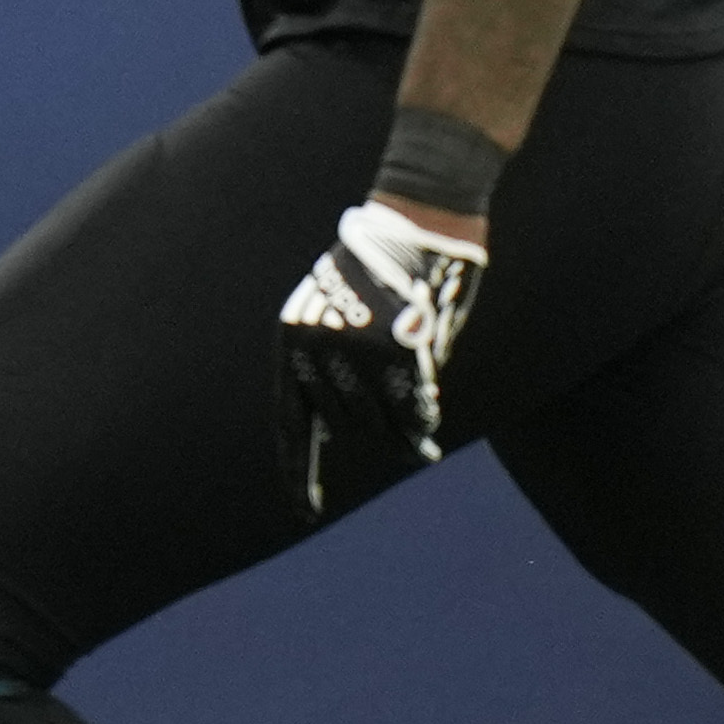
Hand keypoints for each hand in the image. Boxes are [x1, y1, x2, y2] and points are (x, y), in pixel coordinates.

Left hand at [275, 197, 482, 516]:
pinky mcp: (395, 349)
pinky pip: (411, 408)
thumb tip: (365, 432)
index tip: (305, 510)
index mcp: (292, 337)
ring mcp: (354, 350)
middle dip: (378, 438)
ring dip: (405, 435)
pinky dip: (422, 421)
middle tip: (412, 449)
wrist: (419, 212)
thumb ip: (343, 367)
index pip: (293, 421)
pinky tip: (430, 421)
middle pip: (346, 426)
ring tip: (423, 441)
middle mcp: (315, 347)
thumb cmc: (387, 263)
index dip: (299, 469)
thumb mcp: (346, 312)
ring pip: (380, 422)